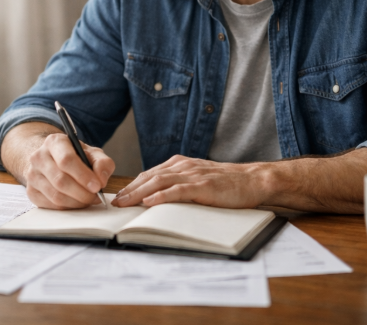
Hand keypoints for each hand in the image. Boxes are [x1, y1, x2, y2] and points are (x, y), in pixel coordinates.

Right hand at [23, 132, 114, 209]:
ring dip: (76, 202)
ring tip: (88, 199)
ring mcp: (32, 175)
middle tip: (96, 197)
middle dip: (82, 192)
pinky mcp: (31, 191)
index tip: (97, 186)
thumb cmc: (75, 156)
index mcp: (54, 142)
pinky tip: (76, 202)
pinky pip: (51, 205)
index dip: (83, 176)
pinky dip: (67, 207)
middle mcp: (39, 157)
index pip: (66, 160)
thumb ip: (102, 163)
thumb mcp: (92, 153)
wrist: (52, 159)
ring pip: (56, 196)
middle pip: (60, 180)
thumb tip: (101, 180)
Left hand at [111, 155, 266, 208]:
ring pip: (159, 182)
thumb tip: (156, 197)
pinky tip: (149, 202)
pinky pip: (178, 190)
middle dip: (129, 190)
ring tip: (124, 203)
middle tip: (114, 202)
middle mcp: (183, 166)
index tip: (118, 196)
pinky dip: (162, 195)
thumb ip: (179, 184)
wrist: (252, 180)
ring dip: (139, 193)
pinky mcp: (203, 186)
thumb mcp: (198, 179)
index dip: (132, 185)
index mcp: (180, 164)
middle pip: (149, 177)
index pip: (149, 174)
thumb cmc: (226, 183)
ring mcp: (193, 174)